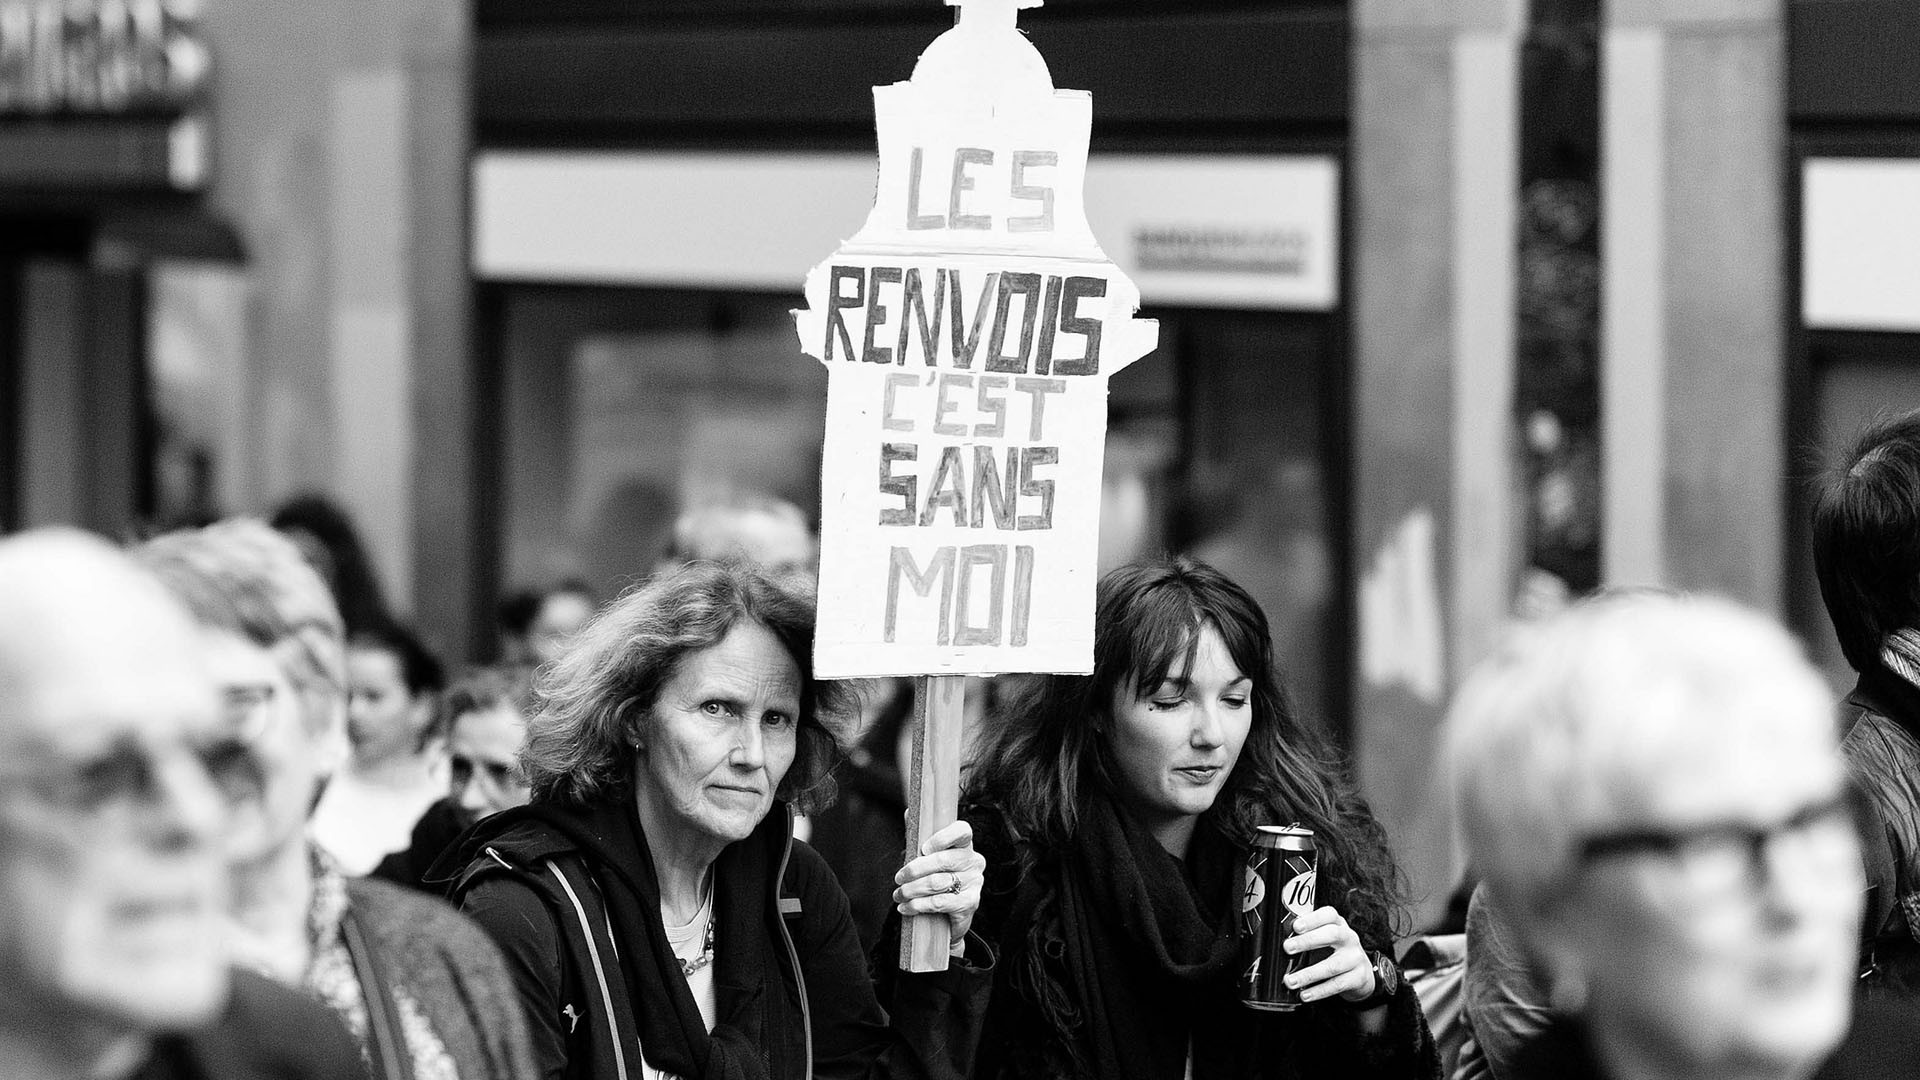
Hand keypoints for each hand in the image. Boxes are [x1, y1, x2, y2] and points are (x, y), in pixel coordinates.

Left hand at [892, 819, 985, 944]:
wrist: (947, 918)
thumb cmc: (936, 880)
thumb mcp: (926, 858)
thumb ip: (919, 835)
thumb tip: (908, 811)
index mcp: (965, 845)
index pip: (962, 831)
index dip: (942, 837)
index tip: (923, 849)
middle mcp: (974, 861)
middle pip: (942, 860)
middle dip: (914, 870)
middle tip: (898, 878)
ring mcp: (975, 882)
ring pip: (937, 882)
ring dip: (911, 890)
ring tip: (898, 895)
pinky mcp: (971, 903)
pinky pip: (940, 902)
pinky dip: (919, 906)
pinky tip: (906, 908)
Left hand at [1281, 906, 1375, 1003]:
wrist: (1361, 973)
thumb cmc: (1335, 951)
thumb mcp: (1325, 938)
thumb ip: (1307, 936)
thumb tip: (1281, 940)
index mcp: (1338, 924)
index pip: (1329, 915)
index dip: (1312, 919)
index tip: (1295, 926)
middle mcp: (1349, 938)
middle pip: (1332, 935)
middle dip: (1308, 941)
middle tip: (1287, 948)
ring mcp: (1356, 958)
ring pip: (1332, 966)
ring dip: (1308, 974)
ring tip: (1290, 980)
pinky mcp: (1358, 978)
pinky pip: (1337, 985)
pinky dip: (1319, 991)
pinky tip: (1305, 994)